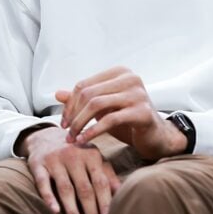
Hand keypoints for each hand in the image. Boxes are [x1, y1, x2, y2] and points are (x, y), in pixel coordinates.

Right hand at [21, 126, 120, 213]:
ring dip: (72, 212)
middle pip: (85, 189)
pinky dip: (48, 196)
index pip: (101, 184)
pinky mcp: (38, 164)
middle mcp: (75, 157)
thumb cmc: (76, 151)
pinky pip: (43, 183)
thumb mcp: (93, 157)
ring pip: (65, 189)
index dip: (105, 204)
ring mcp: (56, 160)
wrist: (45, 135)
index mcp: (92, 155)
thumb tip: (123, 191)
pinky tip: (55, 211)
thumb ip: (107, 173)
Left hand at [56, 66, 186, 160]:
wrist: (155, 135)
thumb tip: (57, 94)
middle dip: (73, 115)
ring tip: (73, 139)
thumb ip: (83, 100)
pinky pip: (110, 120)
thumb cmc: (127, 119)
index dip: (69, 105)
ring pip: (97, 105)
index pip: (84, 85)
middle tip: (66, 133)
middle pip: (88, 94)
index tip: (64, 123)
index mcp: (120, 72)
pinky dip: (92, 131)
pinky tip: (84, 141)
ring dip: (80, 124)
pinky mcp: (142, 112)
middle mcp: (131, 78)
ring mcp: (138, 94)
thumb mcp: (103, 109)